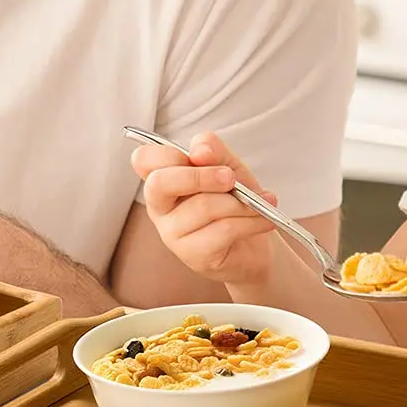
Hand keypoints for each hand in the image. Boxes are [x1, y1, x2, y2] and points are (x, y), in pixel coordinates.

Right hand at [130, 132, 277, 289]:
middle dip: (201, 176)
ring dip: (240, 202)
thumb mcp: (228, 166)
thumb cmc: (236, 200)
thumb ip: (213, 151)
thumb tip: (200, 151)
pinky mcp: (193, 255)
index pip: (143, 159)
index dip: (168, 153)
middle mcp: (160, 207)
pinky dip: (250, 221)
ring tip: (258, 203)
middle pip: (160, 183)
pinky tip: (262, 219)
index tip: (201, 155)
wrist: (256, 244)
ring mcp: (172, 234)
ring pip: (202, 206)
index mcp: (163, 178)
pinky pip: (222, 230)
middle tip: (231, 178)